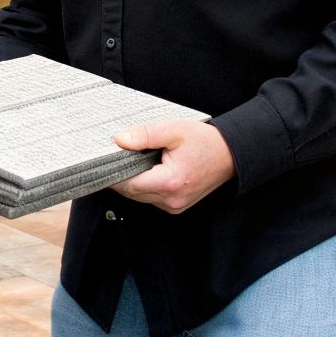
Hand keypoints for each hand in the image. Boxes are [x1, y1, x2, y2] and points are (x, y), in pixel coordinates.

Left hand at [111, 120, 235, 213]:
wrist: (231, 154)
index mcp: (169, 182)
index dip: (114, 173)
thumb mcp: (173, 130)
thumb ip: (145, 135)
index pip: (129, 185)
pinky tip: (149, 171)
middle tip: (116, 158)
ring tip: (136, 161)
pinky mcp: (177, 206)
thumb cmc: (206, 141)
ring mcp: (175, 206)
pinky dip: (146, 187)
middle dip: (122, 177)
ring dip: (134, 182)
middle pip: (132, 193)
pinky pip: (152, 199)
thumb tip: (120, 140)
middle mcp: (171, 200)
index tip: (104, 161)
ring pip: (141, 198)